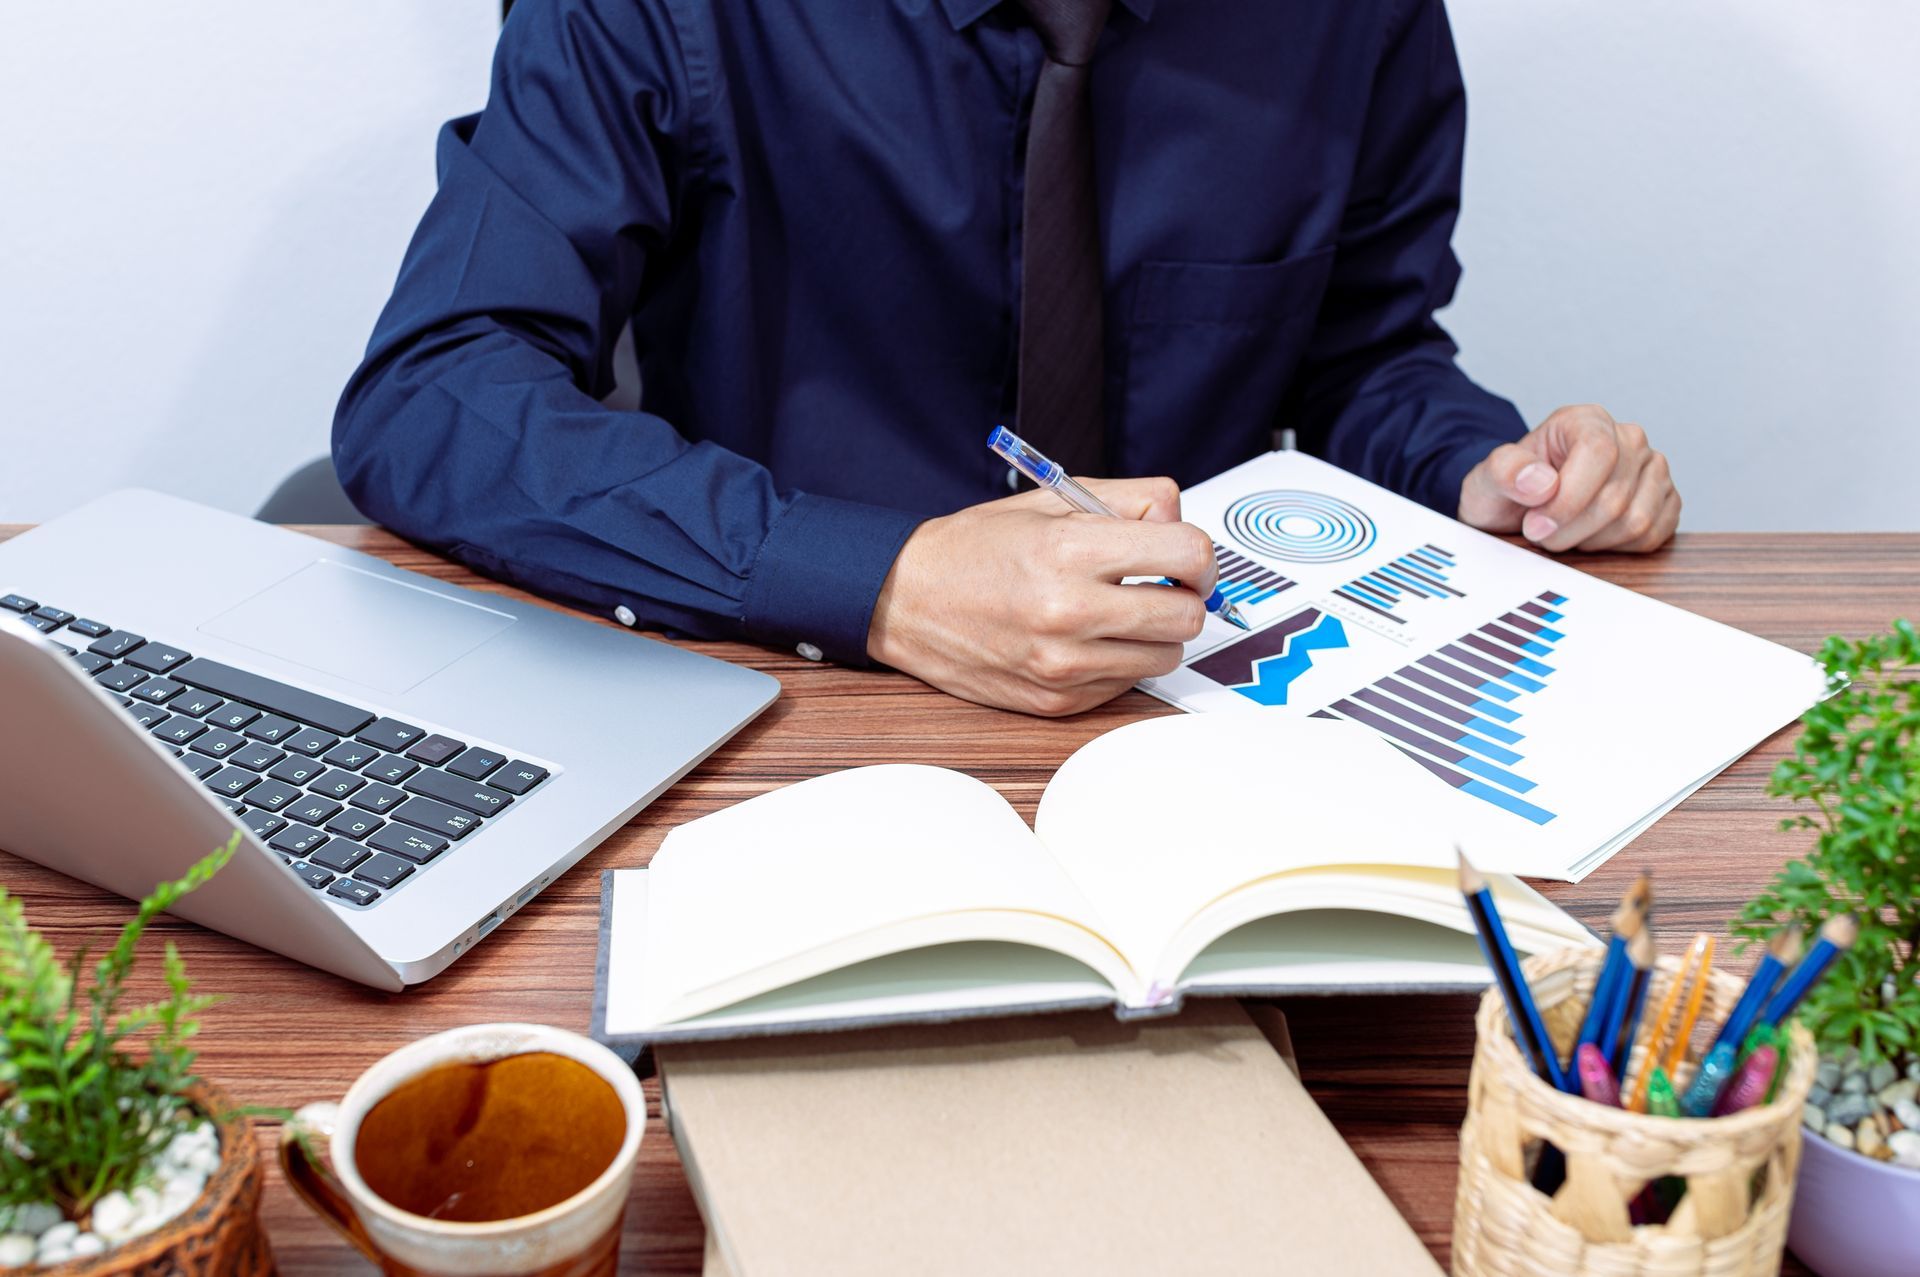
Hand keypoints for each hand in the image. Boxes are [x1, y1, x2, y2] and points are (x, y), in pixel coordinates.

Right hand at [867, 477, 1215, 716]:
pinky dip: (1119, 662)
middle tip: (1158, 587)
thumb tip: (1182, 520)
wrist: (904, 600)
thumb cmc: (975, 548)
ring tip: (1116, 613)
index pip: (1187, 554)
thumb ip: (1128, 499)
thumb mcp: (1050, 499)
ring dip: (1153, 635)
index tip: (1188, 560)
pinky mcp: (1057, 701)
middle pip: (1187, 616)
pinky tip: (1085, 640)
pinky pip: (1126, 685)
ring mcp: (1063, 665)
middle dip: (1182, 598)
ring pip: (1165, 657)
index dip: (1200, 556)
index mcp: (1070, 550)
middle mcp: (1069, 612)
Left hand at [1458, 405, 1679, 551]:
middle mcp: (1629, 440)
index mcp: (1587, 421)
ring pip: (1636, 521)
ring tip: (1563, 533)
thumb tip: (1541, 481)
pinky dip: (1616, 549)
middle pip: (1615, 497)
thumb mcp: (1486, 480)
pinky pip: (1653, 537)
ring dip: (1591, 542)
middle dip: (1570, 529)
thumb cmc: (1510, 490)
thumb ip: (1503, 471)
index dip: (1567, 499)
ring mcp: (1652, 471)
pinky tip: (1589, 538)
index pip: (1598, 453)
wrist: (1521, 507)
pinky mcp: (1666, 502)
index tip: (1534, 525)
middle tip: (1540, 534)